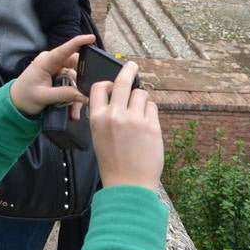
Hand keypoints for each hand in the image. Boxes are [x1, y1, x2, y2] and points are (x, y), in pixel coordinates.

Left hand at [8, 34, 94, 116]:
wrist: (16, 104)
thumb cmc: (25, 97)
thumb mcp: (44, 97)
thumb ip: (64, 94)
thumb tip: (83, 95)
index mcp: (46, 61)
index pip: (64, 50)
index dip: (79, 42)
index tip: (91, 38)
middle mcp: (52, 62)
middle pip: (75, 65)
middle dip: (82, 81)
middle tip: (85, 97)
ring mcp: (56, 70)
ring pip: (75, 78)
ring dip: (76, 94)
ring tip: (74, 111)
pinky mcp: (58, 78)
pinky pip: (71, 85)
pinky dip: (73, 96)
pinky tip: (72, 110)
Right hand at [88, 61, 162, 189]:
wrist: (129, 185)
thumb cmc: (113, 162)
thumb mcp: (99, 136)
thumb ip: (105, 115)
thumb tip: (117, 96)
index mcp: (98, 118)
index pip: (100, 87)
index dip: (107, 83)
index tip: (113, 83)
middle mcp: (115, 115)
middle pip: (122, 82)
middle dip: (128, 70)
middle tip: (132, 65)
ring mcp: (135, 120)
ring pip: (141, 94)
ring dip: (141, 99)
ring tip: (140, 113)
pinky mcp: (152, 126)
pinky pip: (152, 107)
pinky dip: (150, 111)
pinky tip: (147, 123)